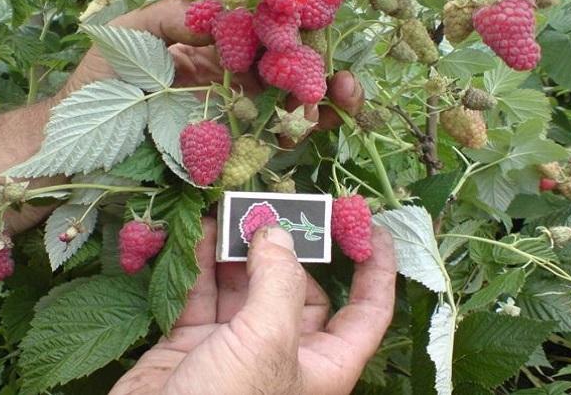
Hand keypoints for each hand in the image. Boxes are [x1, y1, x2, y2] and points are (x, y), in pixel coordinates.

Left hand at [62, 0, 363, 135]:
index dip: (296, 31)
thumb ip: (173, 18)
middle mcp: (230, 79)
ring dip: (322, 102)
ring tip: (343, 99)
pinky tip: (311, 127)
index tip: (321, 29)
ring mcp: (233, 115)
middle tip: (348, 81)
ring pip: (289, 105)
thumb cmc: (99, 83)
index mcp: (213, 47)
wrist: (76, 144)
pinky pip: (269, 141)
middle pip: (288, 70)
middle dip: (323, 71)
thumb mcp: (129, 34)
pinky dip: (296, 133)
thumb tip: (225, 14)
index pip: (264, 33)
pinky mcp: (227, 150)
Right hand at [110, 219, 395, 394]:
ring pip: (247, 284)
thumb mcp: (267, 343)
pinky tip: (204, 233)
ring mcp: (237, 346)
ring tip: (233, 211)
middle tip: (273, 206)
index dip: (376, 270)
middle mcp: (284, 352)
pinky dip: (202, 263)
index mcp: (323, 364)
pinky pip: (204, 292)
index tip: (371, 227)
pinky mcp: (194, 341)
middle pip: (297, 287)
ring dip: (239, 249)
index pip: (367, 312)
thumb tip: (276, 234)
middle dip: (287, 246)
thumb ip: (278, 282)